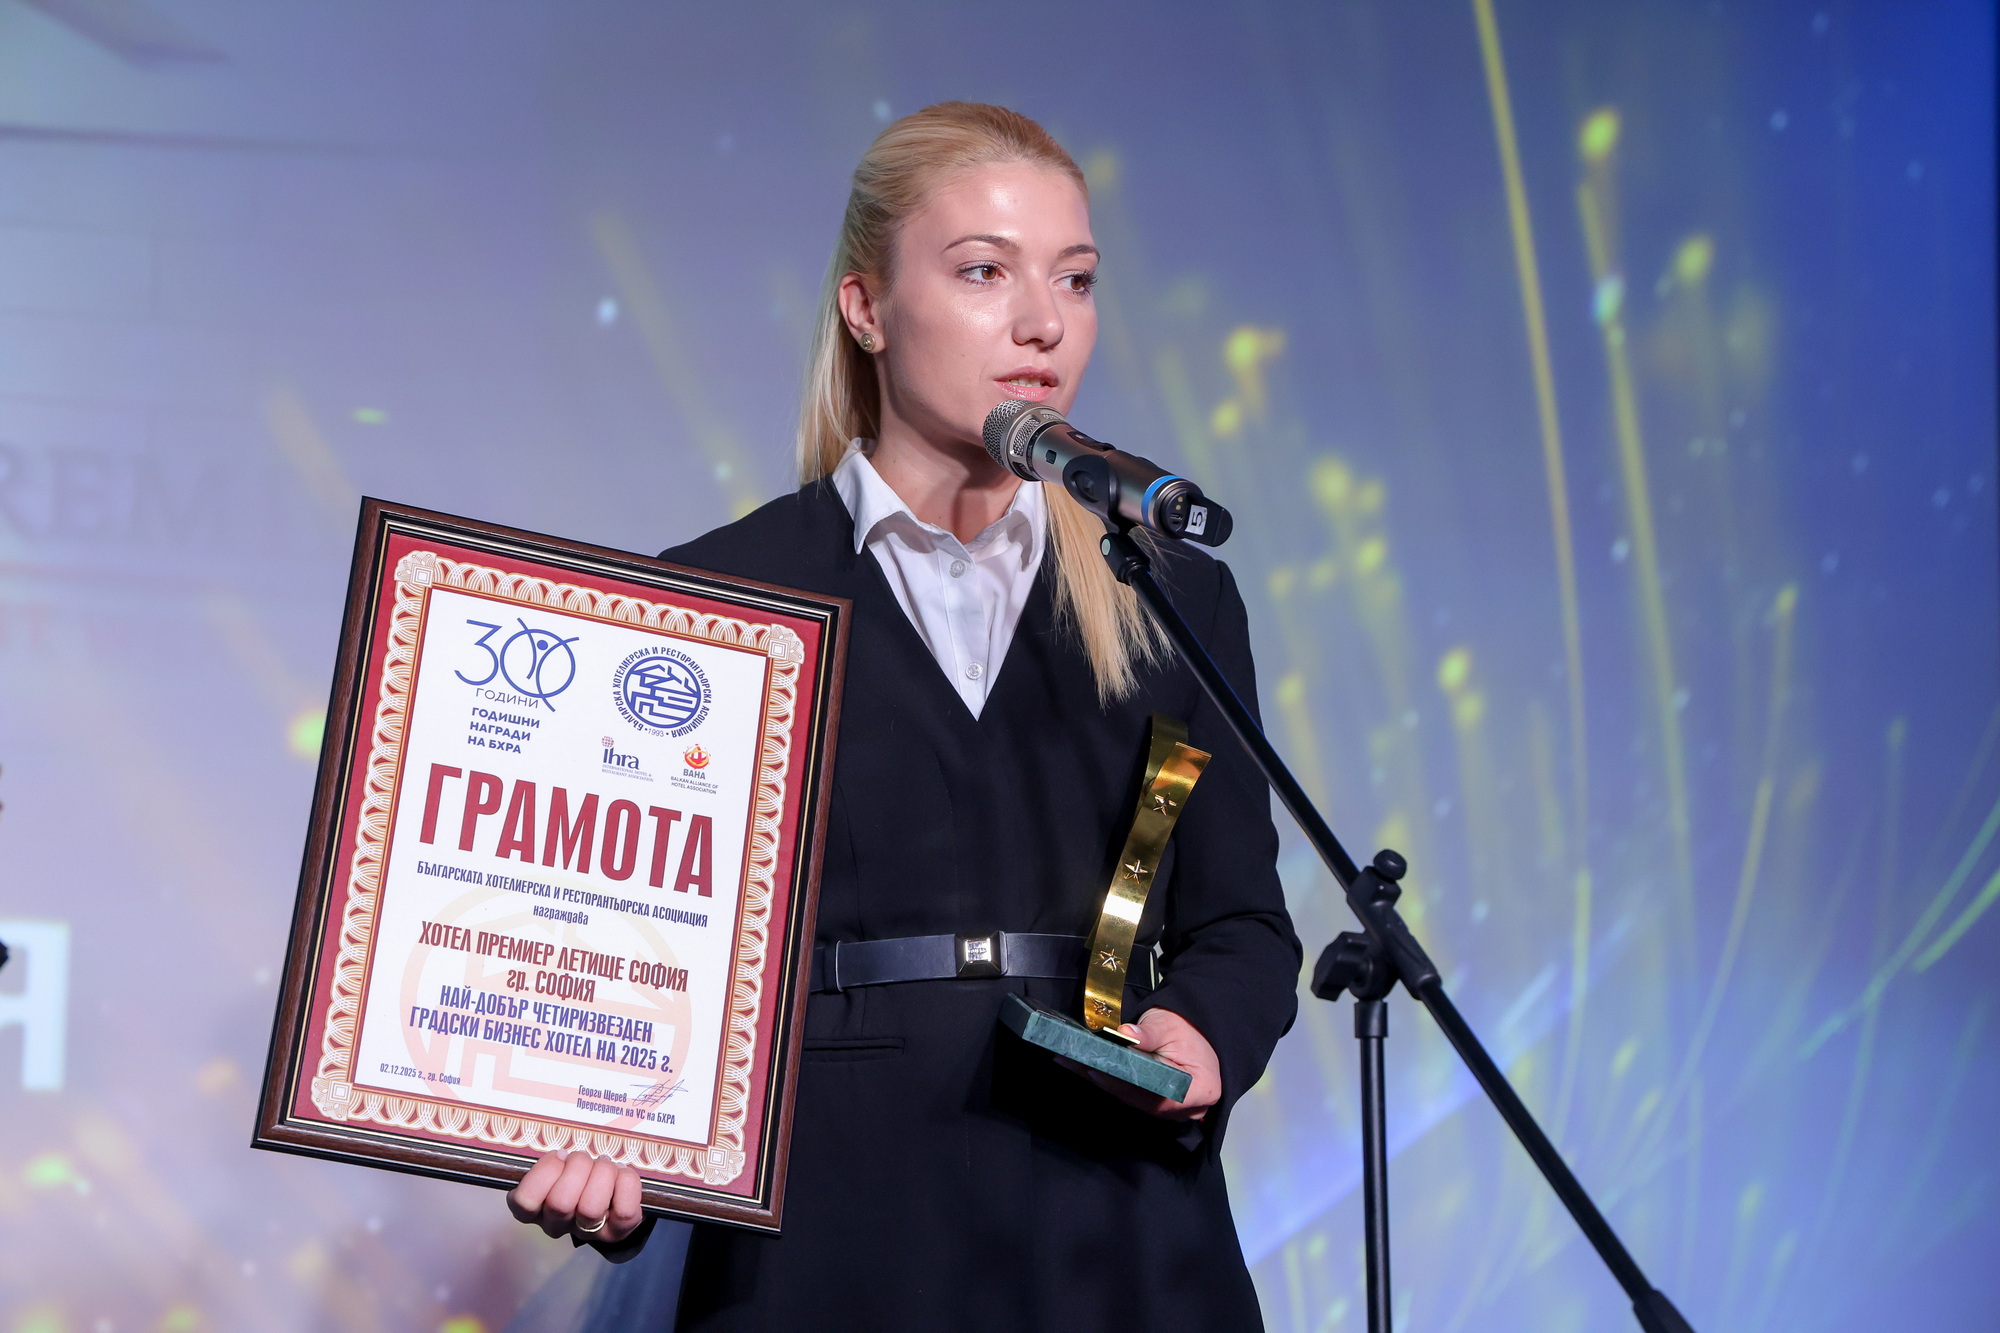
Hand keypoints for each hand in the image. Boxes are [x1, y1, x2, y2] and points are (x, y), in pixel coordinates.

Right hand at [507, 1150, 645, 1247]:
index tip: (560, 1155)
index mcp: (534, 1209)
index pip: (526, 1200)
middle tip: (584, 1157)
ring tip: (604, 1164)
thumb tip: (564, 1155)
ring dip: (602, 1173)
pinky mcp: (616, 1232)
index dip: (546, 1170)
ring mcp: (586, 1232)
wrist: (607, 1193)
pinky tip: (621, 1173)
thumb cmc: (575, 1171)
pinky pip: (624, 1211)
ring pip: (591, 1207)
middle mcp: (556, 1225)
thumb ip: (553, 1159)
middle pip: (560, 1202)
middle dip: (578, 1167)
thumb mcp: (556, 1162)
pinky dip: (626, 1183)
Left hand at [1060, 1005, 1221, 1120]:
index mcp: (1200, 1090)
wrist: (1198, 1028)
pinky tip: (1090, 1070)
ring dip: (1106, 1082)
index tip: (1098, 1070)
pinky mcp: (1161, 1104)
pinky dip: (1114, 1083)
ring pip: (1135, 1100)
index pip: (1156, 1095)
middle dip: (1108, 1081)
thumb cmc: (1188, 1028)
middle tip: (1079, 1064)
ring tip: (1078, 1064)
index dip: (1124, 1084)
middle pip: (1142, 1101)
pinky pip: (1134, 1097)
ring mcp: (1175, 1109)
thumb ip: (1147, 1033)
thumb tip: (1126, 1033)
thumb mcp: (1167, 1025)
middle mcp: (1189, 1107)